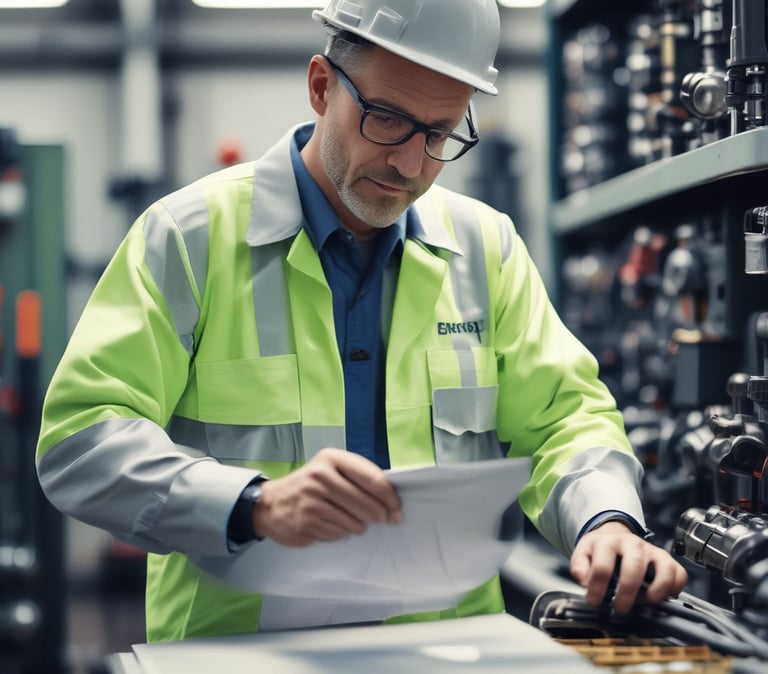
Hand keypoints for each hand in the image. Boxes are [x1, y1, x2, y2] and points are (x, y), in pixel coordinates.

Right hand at [251, 448, 401, 546]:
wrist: (270, 503)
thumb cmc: (310, 485)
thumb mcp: (331, 469)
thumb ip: (360, 479)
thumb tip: (393, 504)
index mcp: (331, 459)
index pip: (373, 479)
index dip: (390, 497)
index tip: (397, 509)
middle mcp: (320, 477)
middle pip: (368, 506)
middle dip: (379, 516)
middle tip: (379, 519)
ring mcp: (312, 501)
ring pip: (356, 524)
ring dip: (358, 526)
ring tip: (346, 518)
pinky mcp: (307, 524)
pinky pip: (340, 535)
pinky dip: (341, 533)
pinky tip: (330, 524)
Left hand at [570, 520, 687, 613]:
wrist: (615, 536)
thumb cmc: (599, 550)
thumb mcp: (583, 553)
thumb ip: (579, 566)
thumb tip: (583, 580)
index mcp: (608, 542)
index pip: (602, 566)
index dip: (597, 587)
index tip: (594, 602)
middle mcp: (632, 543)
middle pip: (634, 566)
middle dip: (627, 591)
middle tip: (620, 609)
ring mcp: (651, 550)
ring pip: (662, 567)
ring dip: (657, 589)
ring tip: (647, 602)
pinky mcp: (666, 559)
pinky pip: (679, 572)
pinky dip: (675, 587)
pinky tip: (663, 597)